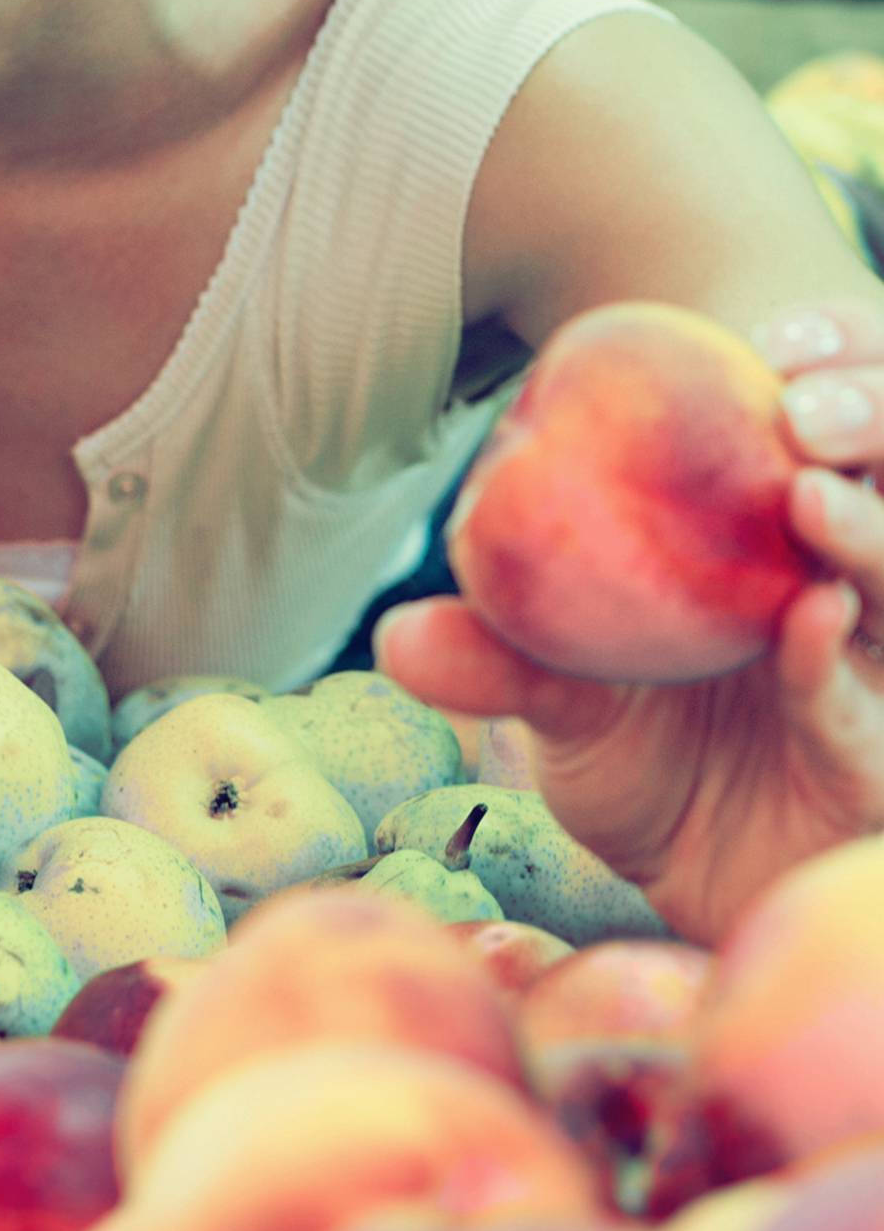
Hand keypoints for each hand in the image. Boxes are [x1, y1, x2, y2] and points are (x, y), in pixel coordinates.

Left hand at [376, 293, 883, 948]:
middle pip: (882, 485)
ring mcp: (877, 678)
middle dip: (868, 425)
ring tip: (810, 498)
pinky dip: (838, 668)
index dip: (828, 369)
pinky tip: (816, 625)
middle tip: (798, 404)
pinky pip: (866, 712)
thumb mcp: (558, 705)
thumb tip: (395, 636)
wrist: (693, 895)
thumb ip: (496, 660)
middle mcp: (848, 595)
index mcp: (780, 545)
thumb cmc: (642, 768)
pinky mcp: (877, 767)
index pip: (822, 432)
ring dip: (869, 531)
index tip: (771, 334)